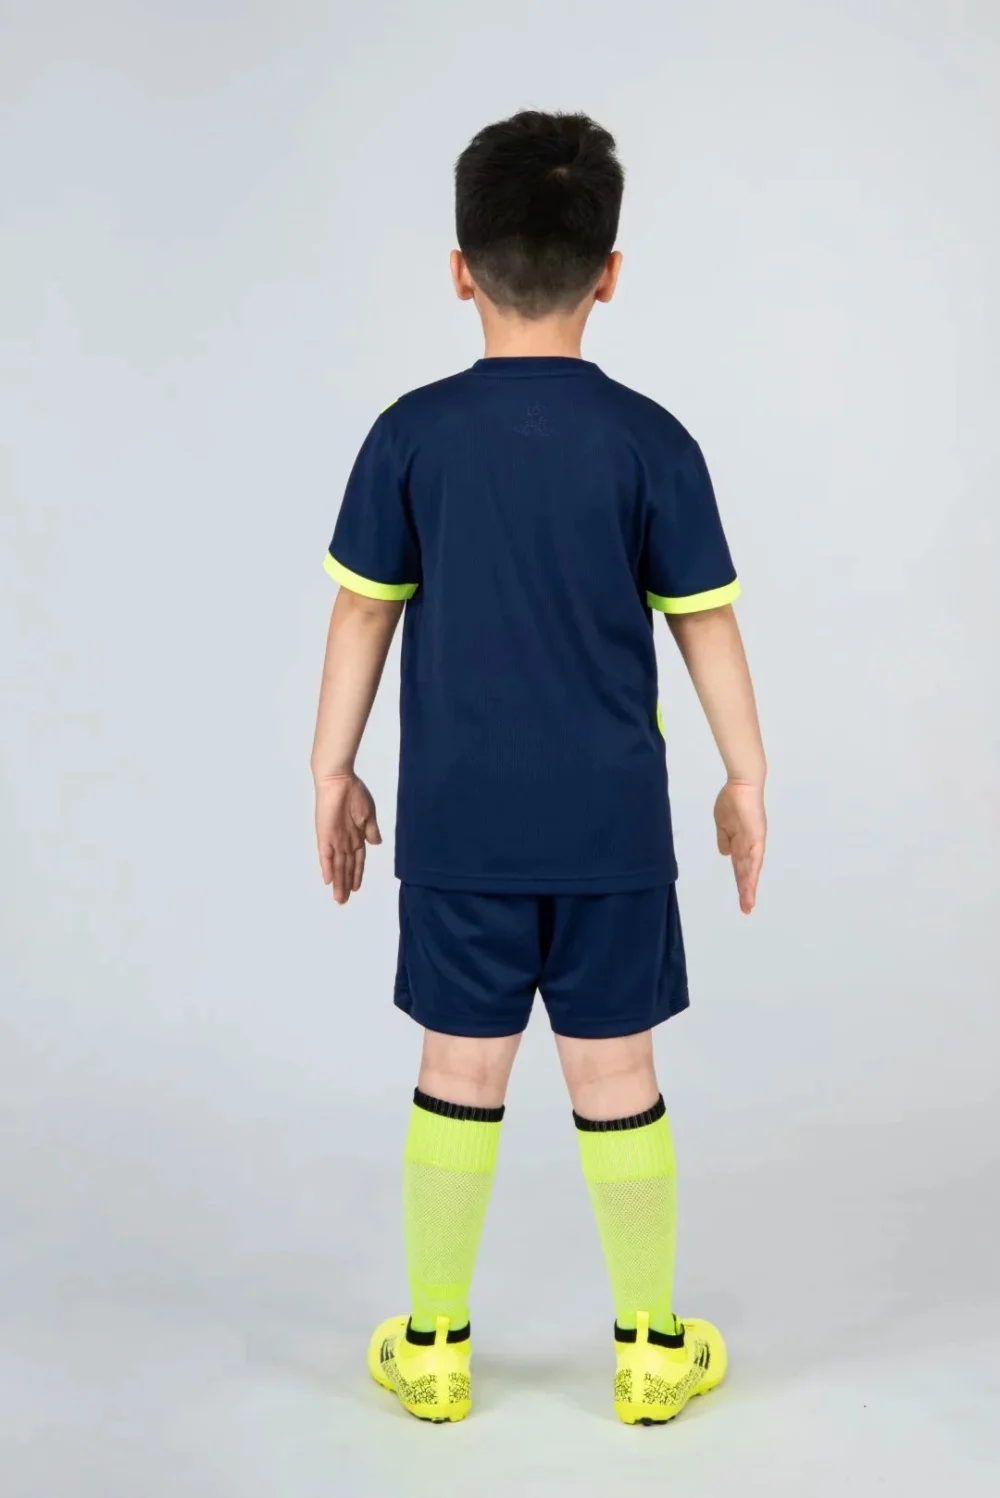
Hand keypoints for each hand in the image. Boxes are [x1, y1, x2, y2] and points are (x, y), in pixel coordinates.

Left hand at [314, 773, 381, 904]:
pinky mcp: (325, 834)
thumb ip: (371, 830)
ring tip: (339, 898)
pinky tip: (328, 880)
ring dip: (338, 881)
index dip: (357, 874)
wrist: (339, 779)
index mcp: (356, 835)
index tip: (356, 888)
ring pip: (337, 865)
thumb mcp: (368, 814)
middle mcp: (344, 840)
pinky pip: (325, 854)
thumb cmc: (354, 793)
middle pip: (345, 867)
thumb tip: (377, 844)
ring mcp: (334, 838)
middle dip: (345, 884)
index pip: (357, 860)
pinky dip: (327, 867)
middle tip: (342, 902)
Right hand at [714, 780, 765, 914]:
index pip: (741, 868)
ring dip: (749, 886)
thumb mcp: (722, 824)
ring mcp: (754, 842)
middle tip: (746, 909)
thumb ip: (724, 839)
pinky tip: (750, 883)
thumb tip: (725, 854)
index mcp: (743, 843)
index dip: (741, 883)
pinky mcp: (756, 836)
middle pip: (747, 872)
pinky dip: (752, 871)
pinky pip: (753, 856)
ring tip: (747, 903)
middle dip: (746, 891)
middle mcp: (751, 846)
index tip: (742, 899)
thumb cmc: (732, 800)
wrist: (741, 784)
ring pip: (751, 869)